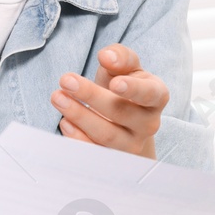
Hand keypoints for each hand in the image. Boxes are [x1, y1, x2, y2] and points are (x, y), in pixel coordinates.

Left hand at [52, 44, 169, 158]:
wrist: (124, 118)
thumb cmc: (125, 85)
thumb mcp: (127, 67)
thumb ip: (120, 57)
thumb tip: (107, 56)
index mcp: (156, 97)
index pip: (150, 94)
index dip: (134, 90)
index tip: (114, 83)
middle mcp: (148, 123)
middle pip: (121, 112)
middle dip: (91, 96)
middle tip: (66, 80)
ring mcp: (131, 144)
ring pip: (107, 135)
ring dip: (79, 116)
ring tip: (58, 97)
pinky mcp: (113, 158)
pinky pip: (95, 153)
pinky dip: (78, 139)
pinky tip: (65, 122)